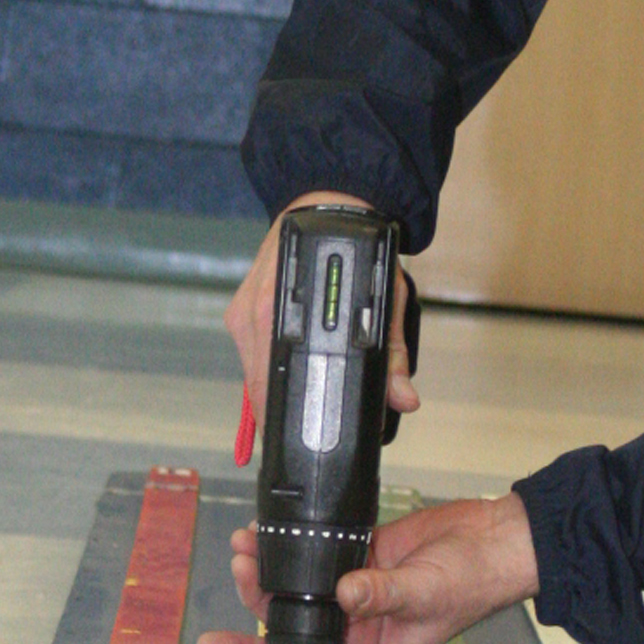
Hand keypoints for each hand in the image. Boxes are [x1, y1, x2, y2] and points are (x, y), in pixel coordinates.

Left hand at [196, 493, 538, 643]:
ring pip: (300, 584)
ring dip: (272, 566)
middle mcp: (358, 628)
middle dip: (260, 595)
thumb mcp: (424, 593)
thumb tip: (342, 594)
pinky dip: (295, 543)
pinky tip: (274, 529)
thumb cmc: (472, 581)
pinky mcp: (362, 557)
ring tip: (248, 541)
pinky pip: (317, 554)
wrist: (496, 540)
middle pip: (293, 617)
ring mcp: (357, 591)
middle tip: (242, 565)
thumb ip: (381, 595)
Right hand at [225, 195, 418, 436]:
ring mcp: (244, 310)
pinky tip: (283, 379)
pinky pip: (249, 352)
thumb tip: (404, 398)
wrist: (331, 203)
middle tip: (299, 436)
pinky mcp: (240, 308)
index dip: (286, 418)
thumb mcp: (385, 301)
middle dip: (278, 412)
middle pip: (258, 383)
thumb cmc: (360, 250)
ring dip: (269, 392)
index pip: (275, 383)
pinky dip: (265, 368)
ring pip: (251, 370)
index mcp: (287, 311)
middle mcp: (258, 312)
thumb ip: (393, 353)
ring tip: (291, 414)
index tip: (300, 441)